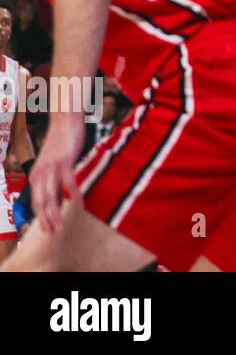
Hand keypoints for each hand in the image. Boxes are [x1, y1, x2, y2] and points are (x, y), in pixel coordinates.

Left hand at [31, 113, 85, 234]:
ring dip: (56, 214)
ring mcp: (51, 169)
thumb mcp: (52, 162)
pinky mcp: (64, 163)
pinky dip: (74, 196)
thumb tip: (58, 193)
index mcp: (36, 175)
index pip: (36, 201)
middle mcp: (40, 174)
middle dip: (46, 220)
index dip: (41, 217)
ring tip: (61, 226)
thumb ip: (52, 177)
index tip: (48, 229)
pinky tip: (79, 205)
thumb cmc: (61, 141)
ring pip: (51, 197)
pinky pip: (69, 184)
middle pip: (41, 203)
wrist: (64, 121)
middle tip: (53, 233)